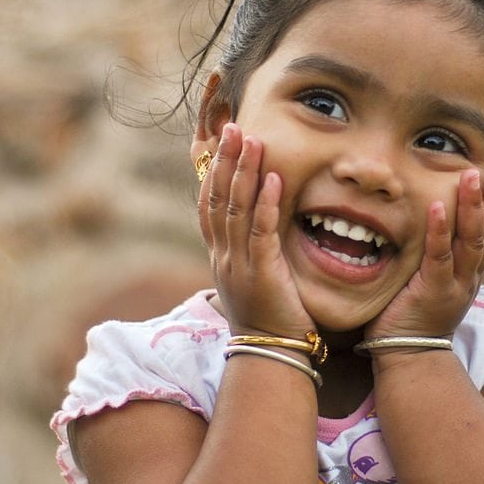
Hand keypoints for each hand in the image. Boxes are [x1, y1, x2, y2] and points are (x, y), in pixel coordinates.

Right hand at [198, 123, 315, 338]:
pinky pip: (262, 231)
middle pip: (218, 199)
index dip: (213, 173)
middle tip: (233, 128)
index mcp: (220, 257)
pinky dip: (267, 203)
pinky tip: (275, 179)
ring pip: (236, 209)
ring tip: (253, 140)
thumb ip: (250, 252)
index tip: (220, 143)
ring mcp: (239, 264)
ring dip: (245, 172)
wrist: (271, 355)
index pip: (208, 207)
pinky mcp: (262, 272)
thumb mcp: (251, 279)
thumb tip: (256, 226)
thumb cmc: (268, 318)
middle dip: (226, 161)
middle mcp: (223, 257)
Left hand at [366, 162, 483, 339]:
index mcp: (472, 274)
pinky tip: (436, 205)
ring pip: (471, 241)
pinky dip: (438, 230)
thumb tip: (433, 222)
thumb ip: (441, 257)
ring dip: (473, 206)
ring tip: (472, 175)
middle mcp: (470, 277)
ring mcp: (454, 285)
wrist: (410, 360)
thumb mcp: (435, 282)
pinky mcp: (432, 291)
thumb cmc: (415, 318)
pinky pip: (438, 257)